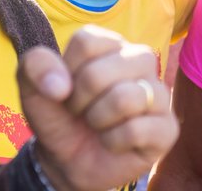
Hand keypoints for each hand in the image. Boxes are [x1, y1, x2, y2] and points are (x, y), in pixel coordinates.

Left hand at [18, 25, 177, 190]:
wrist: (68, 160)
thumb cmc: (59, 116)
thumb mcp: (33, 89)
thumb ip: (34, 67)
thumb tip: (59, 85)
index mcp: (110, 43)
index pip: (86, 43)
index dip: (66, 72)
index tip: (67, 88)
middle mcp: (139, 60)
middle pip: (100, 73)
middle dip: (79, 101)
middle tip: (82, 111)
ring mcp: (157, 93)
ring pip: (124, 99)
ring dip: (97, 121)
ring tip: (99, 124)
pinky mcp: (167, 127)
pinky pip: (136, 130)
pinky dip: (113, 142)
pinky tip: (114, 141)